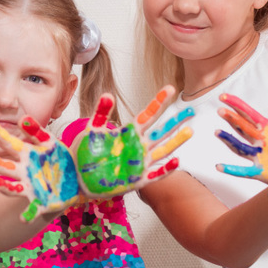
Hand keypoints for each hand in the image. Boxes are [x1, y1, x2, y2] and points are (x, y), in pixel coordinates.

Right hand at [0, 118, 79, 222]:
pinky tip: (24, 219)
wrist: (76, 178)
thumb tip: (22, 119)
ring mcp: (30, 186)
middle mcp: (23, 171)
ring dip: (4, 186)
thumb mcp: (50, 142)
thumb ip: (37, 131)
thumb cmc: (59, 158)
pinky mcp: (41, 201)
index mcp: (26, 154)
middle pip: (4, 166)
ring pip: (13, 187)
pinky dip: (28, 214)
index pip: (9, 142)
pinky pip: (33, 209)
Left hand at [71, 87, 193, 197]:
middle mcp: (138, 146)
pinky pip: (156, 174)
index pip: (147, 114)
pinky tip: (176, 161)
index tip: (170, 88)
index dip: (159, 101)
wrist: (78, 177)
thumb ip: (101, 113)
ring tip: (190, 131)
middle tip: (190, 110)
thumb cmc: (86, 153)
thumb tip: (108, 94)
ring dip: (176, 142)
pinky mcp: (137, 180)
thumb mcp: (92, 130)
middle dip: (174, 121)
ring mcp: (139, 163)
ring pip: (162, 150)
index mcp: (128, 133)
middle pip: (160, 131)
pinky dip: (166, 169)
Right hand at [215, 81, 267, 197]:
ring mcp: (259, 156)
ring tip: (217, 132)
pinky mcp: (262, 172)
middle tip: (220, 110)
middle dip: (231, 119)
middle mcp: (260, 141)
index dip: (236, 104)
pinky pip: (244, 171)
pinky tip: (219, 167)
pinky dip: (232, 170)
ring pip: (240, 147)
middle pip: (242, 128)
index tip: (223, 96)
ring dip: (228, 140)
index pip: (248, 114)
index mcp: (267, 128)